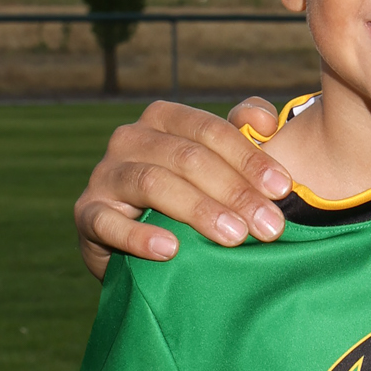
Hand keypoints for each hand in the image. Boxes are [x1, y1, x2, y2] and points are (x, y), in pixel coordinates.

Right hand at [75, 97, 291, 279]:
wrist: (131, 241)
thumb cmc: (188, 194)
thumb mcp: (217, 162)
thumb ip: (244, 134)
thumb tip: (266, 124)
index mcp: (164, 119)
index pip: (211, 130)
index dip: (249, 157)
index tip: (284, 189)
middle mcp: (130, 139)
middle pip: (187, 158)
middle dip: (234, 192)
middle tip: (270, 226)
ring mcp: (105, 175)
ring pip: (153, 182)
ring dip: (198, 211)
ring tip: (234, 237)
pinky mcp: (87, 214)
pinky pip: (108, 222)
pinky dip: (139, 236)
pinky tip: (170, 250)